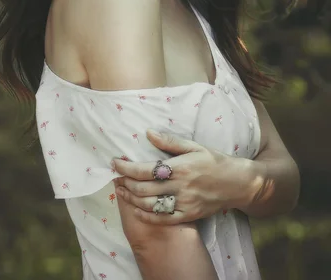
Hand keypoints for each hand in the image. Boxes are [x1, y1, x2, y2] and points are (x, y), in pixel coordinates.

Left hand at [112, 129, 251, 225]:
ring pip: (150, 205)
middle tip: (115, 176)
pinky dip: (146, 215)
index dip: (126, 167)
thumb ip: (170, 141)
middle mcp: (180, 187)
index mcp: (180, 167)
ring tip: (121, 191)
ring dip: (131, 199)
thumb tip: (148, 132)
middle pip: (143, 189)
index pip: (145, 169)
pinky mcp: (188, 216)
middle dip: (125, 183)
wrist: (236, 184)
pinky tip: (136, 209)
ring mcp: (183, 203)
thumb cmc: (214, 161)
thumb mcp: (194, 146)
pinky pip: (162, 219)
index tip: (115, 162)